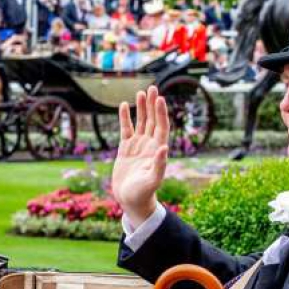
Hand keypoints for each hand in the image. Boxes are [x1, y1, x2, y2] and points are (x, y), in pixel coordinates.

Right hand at [111, 86, 168, 226]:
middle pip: (152, 120)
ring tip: (141, 93)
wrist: (131, 200)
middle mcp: (149, 145)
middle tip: (153, 88)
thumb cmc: (143, 193)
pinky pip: (126, 130)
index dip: (161, 113)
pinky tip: (125, 106)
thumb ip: (159, 164)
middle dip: (152, 105)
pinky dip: (125, 118)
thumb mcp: (152, 180)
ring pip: (140, 122)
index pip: (161, 127)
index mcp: (157, 150)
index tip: (159, 98)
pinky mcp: (125, 149)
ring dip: (141, 108)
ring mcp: (137, 146)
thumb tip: (164, 147)